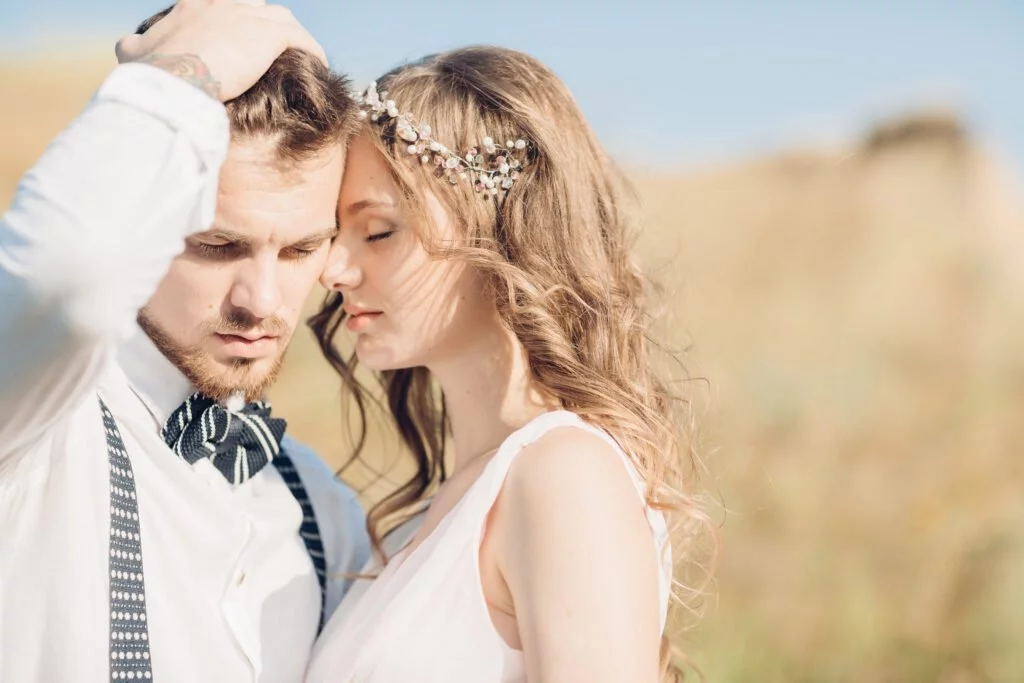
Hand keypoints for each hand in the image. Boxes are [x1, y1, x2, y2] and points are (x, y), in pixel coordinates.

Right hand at [114, 0, 327, 101]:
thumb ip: (135, 44)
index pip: (221, 3)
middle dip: (265, 25)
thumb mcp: (134, 51)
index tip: (240, 34)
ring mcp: (246, 15)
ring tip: (302, 54)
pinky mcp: (267, 34)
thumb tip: (126, 44)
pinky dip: (312, 49)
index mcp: (194, 5)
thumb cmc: (152, 71)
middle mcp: (222, 3)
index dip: (234, 17)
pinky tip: (319, 64)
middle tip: (274, 48)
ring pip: (280, 18)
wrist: (171, 79)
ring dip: (293, 36)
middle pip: (254, 6)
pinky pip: (299, 38)